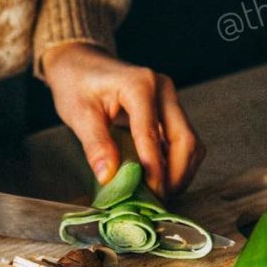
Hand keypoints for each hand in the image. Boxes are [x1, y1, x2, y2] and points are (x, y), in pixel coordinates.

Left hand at [41, 43, 205, 198]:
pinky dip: (175, 164)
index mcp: (140, 85)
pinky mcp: (169, 111)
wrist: (80, 63)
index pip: (152, 135)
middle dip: (175, 176)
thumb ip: (96, 145)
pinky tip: (160, 180)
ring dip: (180, 173)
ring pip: (190, 143)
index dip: (153, 170)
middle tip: (158, 202)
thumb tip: (109, 177)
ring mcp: (170, 99)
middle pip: (185, 140)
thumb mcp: (78, 114)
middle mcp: (163, 89)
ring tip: (160, 195)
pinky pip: (182, 141)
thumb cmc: (76, 84)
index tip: (149, 197)